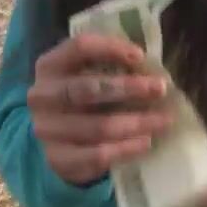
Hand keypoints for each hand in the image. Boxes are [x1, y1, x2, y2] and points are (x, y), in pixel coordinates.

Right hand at [28, 33, 170, 186]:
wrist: (56, 139)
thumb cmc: (81, 98)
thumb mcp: (86, 74)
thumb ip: (110, 66)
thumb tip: (151, 68)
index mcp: (49, 66)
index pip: (79, 48)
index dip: (111, 48)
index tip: (141, 56)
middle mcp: (42, 96)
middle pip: (88, 89)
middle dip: (129, 88)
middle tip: (160, 89)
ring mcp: (47, 130)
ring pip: (97, 126)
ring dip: (135, 123)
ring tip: (163, 120)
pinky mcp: (57, 159)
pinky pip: (97, 155)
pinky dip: (125, 148)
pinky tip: (145, 143)